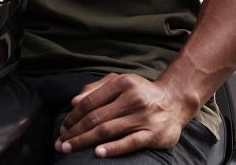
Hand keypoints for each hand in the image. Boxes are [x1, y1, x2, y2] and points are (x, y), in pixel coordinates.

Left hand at [57, 74, 194, 157]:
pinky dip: (112, 148)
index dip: (73, 116)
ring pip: (108, 130)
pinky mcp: (153, 134)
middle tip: (60, 144)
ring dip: (85, 141)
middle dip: (75, 132)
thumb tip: (73, 102)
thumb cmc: (141, 92)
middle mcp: (133, 98)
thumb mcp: (120, 82)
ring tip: (70, 149)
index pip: (90, 102)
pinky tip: (98, 154)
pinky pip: (129, 142)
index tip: (63, 128)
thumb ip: (96, 89)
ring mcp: (143, 117)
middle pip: (96, 117)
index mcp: (122, 83)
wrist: (174, 102)